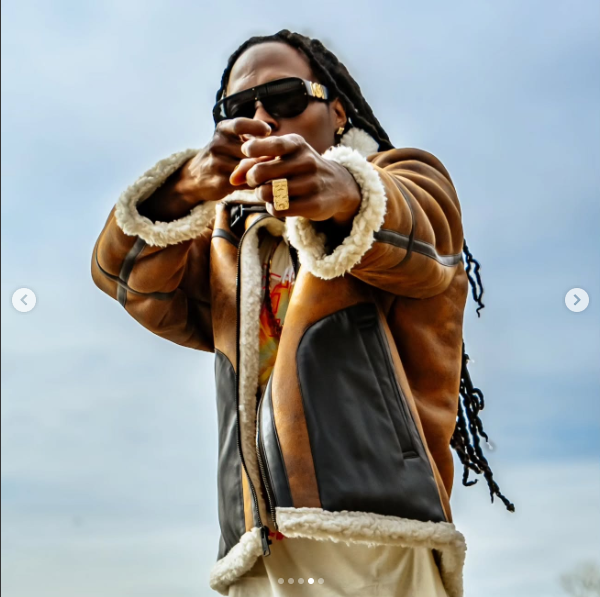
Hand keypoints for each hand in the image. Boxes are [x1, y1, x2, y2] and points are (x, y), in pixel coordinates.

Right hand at [138, 118, 270, 221]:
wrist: (195, 177)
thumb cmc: (223, 155)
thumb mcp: (231, 140)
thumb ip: (252, 139)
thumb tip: (280, 143)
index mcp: (222, 130)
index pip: (239, 125)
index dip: (256, 127)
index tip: (268, 132)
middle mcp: (217, 144)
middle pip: (249, 150)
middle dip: (265, 155)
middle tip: (280, 159)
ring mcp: (216, 164)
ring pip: (248, 167)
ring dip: (262, 171)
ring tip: (273, 172)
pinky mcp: (219, 181)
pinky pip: (244, 182)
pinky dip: (256, 183)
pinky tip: (262, 183)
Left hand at [230, 133, 361, 226]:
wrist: (337, 186)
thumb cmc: (300, 168)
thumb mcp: (283, 157)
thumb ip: (255, 162)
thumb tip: (232, 179)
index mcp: (297, 144)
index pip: (272, 144)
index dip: (253, 149)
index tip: (246, 151)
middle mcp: (306, 161)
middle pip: (261, 172)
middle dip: (251, 179)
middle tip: (255, 181)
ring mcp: (312, 183)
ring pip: (268, 193)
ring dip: (262, 195)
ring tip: (267, 193)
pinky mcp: (313, 204)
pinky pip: (279, 209)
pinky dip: (272, 208)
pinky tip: (277, 204)